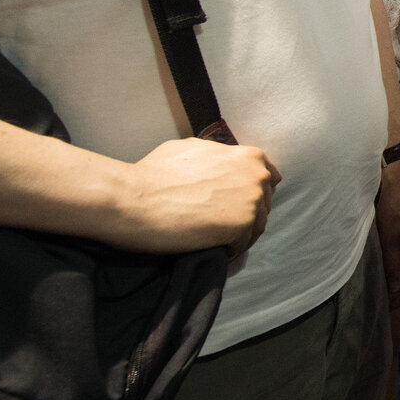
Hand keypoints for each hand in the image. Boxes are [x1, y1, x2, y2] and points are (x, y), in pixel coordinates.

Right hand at [116, 137, 279, 258]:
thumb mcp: (191, 149)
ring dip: (238, 235)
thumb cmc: (152, 174)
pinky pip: (242, 244)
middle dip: (245, 213)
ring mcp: (252, 201)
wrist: (132, 198)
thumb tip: (218, 165)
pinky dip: (229, 250)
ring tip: (215, 241)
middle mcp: (256, 176)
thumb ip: (216, 157)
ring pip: (255, 225)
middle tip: (221, 225)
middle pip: (263, 203)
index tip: (237, 203)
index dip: (250, 192)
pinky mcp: (241, 226)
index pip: (267, 178)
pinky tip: (212, 250)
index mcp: (248, 156)